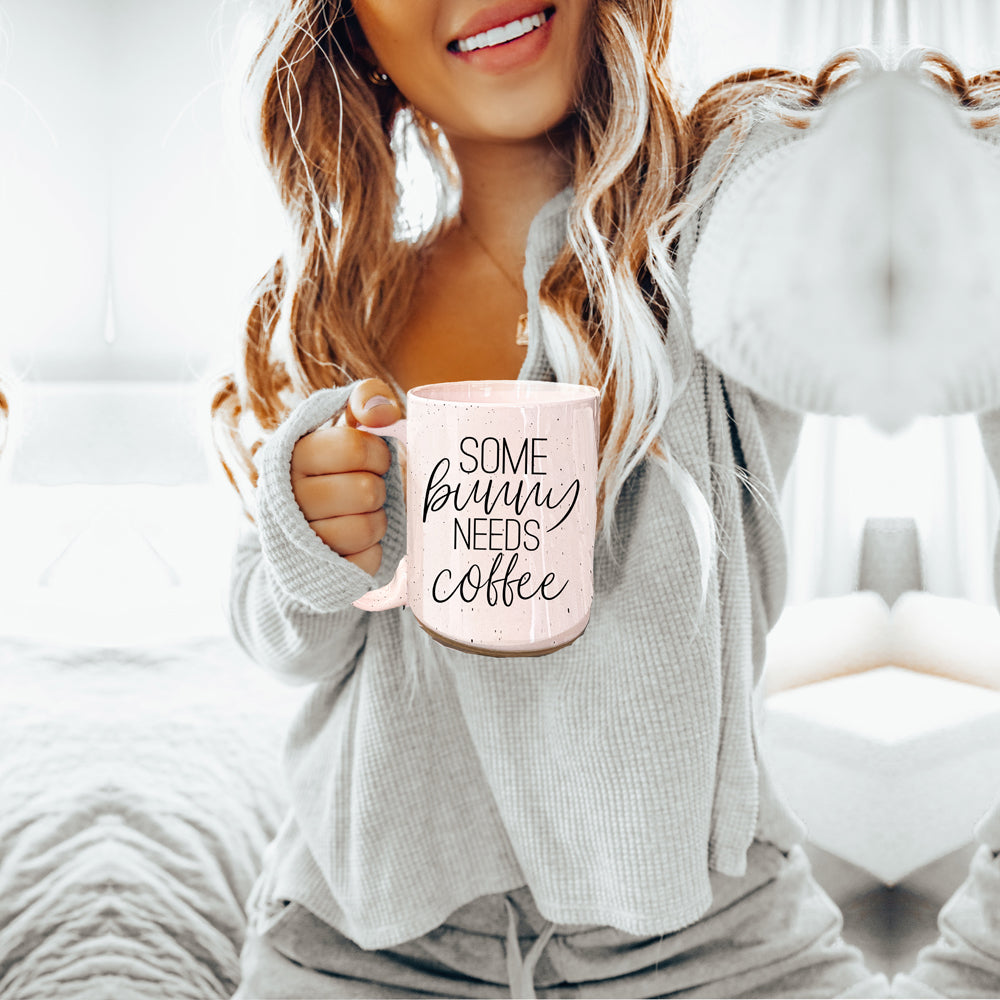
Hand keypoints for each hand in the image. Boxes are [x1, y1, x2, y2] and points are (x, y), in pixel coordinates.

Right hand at [290, 379, 401, 574]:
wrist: (313, 528)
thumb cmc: (342, 468)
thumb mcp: (349, 424)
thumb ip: (367, 399)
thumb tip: (382, 413)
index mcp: (294, 453)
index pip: (353, 446)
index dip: (378, 453)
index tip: (374, 459)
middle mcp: (289, 495)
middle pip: (365, 491)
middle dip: (378, 489)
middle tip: (367, 490)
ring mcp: (300, 538)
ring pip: (366, 528)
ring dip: (377, 520)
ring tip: (362, 513)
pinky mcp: (318, 571)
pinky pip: (367, 560)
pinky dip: (373, 550)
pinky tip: (357, 542)